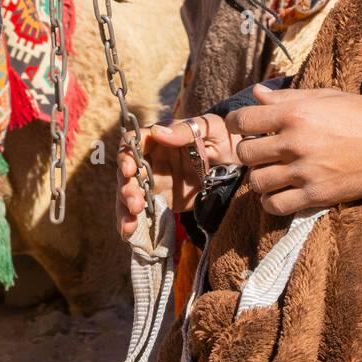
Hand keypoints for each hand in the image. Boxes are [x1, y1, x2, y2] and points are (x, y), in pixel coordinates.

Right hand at [116, 113, 238, 236]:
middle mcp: (150, 159)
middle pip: (127, 173)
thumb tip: (158, 132)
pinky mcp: (160, 200)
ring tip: (131, 224)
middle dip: (127, 189)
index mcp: (159, 138)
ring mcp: (153, 181)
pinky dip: (132, 222)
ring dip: (125, 209)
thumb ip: (185, 130)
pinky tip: (129, 233)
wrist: (236, 162)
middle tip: (136, 204)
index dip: (126, 155)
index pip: (133, 143)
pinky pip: (141, 211)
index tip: (130, 170)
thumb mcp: (210, 128)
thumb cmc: (222, 137)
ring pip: (129, 194)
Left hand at [224, 83, 361, 215]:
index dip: (236, 123)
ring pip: (256, 182)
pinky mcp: (315, 195)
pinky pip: (275, 205)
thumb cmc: (361, 116)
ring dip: (260, 177)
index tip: (241, 126)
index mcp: (296, 113)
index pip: (243, 120)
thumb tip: (256, 93)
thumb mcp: (326, 97)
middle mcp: (295, 142)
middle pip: (246, 153)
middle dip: (249, 152)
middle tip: (263, 151)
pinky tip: (279, 192)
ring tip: (272, 172)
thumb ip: (287, 97)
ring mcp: (304, 171)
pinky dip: (270, 201)